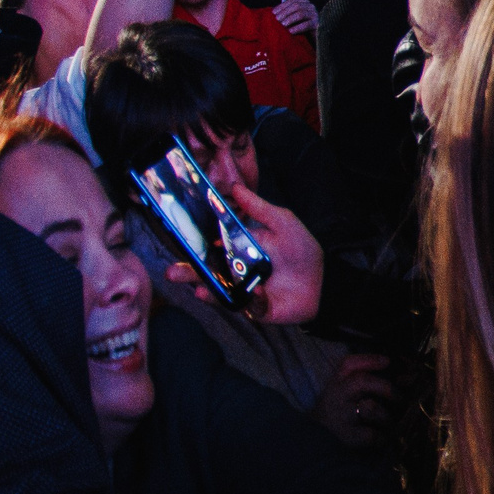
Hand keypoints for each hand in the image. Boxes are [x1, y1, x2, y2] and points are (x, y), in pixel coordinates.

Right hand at [165, 166, 321, 324]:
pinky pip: (242, 304)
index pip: (211, 245)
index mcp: (239, 247)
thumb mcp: (283, 223)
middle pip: (208, 269)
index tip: (177, 240)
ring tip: (192, 286)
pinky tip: (240, 293)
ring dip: (203, 288)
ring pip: (218, 288)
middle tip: (170, 272)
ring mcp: (243, 288)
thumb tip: (235, 187)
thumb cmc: (303, 252)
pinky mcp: (253, 307)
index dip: (194, 244)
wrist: (324, 282)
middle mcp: (236, 268)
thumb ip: (259, 208)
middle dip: (188, 271)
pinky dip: (241, 299)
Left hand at [273, 0, 319, 36]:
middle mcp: (311, 7)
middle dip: (285, 12)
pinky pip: (306, 25)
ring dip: (290, 19)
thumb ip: (287, 13)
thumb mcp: (294, 18)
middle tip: (277, 19)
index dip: (281, 6)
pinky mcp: (318, 24)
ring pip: (301, 14)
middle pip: (296, 6)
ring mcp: (315, 15)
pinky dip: (297, 28)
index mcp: (304, 2)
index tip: (273, 13)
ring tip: (283, 25)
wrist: (316, 36)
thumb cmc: (302, 27)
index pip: (291, 1)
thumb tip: (273, 12)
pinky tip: (290, 32)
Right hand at [312, 352, 393, 444]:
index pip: (348, 364)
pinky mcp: (345, 436)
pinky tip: (382, 438)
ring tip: (389, 423)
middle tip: (400, 397)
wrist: (314, 443)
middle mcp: (336, 396)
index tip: (387, 361)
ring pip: (370, 408)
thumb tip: (404, 378)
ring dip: (386, 415)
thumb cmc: (338, 415)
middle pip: (361, 382)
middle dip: (386, 387)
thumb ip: (366, 384)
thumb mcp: (344, 394)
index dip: (369, 359)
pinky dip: (381, 437)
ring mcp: (340, 416)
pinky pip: (370, 434)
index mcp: (336, 383)